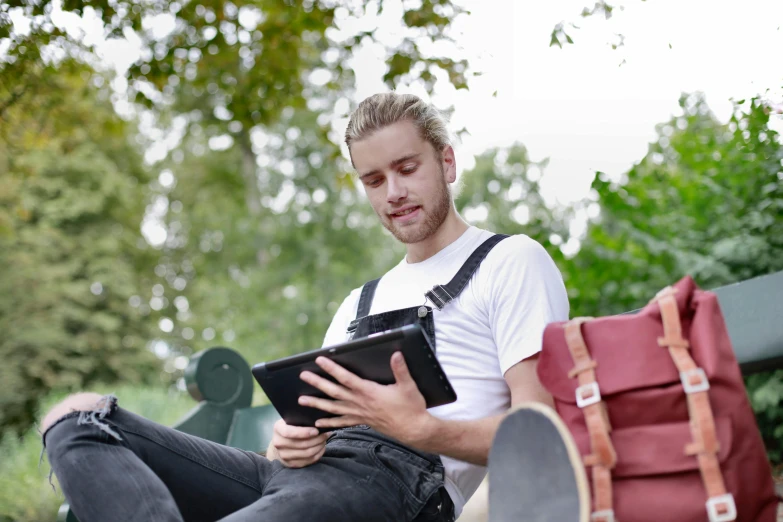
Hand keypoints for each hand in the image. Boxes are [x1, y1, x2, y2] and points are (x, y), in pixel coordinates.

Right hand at [267, 419, 328, 467]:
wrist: (281, 442)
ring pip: (307, 453)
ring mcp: (284, 455)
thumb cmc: (290, 426)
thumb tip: (318, 421)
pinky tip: (322, 447)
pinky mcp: (291, 464)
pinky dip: (318, 454)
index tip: (316, 431)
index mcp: (278, 429)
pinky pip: (308, 461)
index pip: (289, 432)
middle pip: (301, 444)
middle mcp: (278, 443)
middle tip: (326, 433)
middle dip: (317, 439)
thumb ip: (301, 419)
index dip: (304, 432)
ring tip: (325, 439)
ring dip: (319, 446)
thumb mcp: (291, 419)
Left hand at [298, 352, 432, 444]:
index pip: (345, 377)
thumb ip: (400, 369)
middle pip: (334, 392)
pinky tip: (318, 423)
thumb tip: (396, 354)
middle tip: (303, 376)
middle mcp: (360, 403)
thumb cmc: (411, 408)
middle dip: (317, 383)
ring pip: (333, 408)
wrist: (413, 430)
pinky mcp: (362, 421)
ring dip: (317, 404)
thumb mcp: (408, 386)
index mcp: (369, 392)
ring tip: (302, 400)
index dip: (332, 368)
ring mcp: (359, 414)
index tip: (319, 360)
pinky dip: (329, 422)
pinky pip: (342, 422)